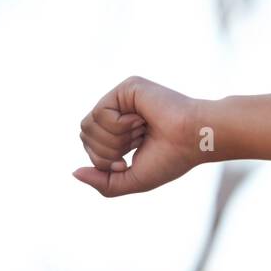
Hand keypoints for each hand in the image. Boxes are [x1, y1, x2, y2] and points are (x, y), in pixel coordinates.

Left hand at [72, 76, 200, 196]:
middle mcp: (120, 112)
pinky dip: (119, 126)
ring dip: (114, 139)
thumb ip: (104, 183)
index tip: (128, 161)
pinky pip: (100, 113)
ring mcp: (123, 98)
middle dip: (108, 150)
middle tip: (136, 144)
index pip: (90, 145)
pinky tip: (141, 120)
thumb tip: (74, 172)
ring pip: (88, 125)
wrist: (196, 139)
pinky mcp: (127, 88)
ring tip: (141, 131)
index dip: (104, 160)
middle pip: (85, 135)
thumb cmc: (172, 159)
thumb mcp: (133, 180)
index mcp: (122, 131)